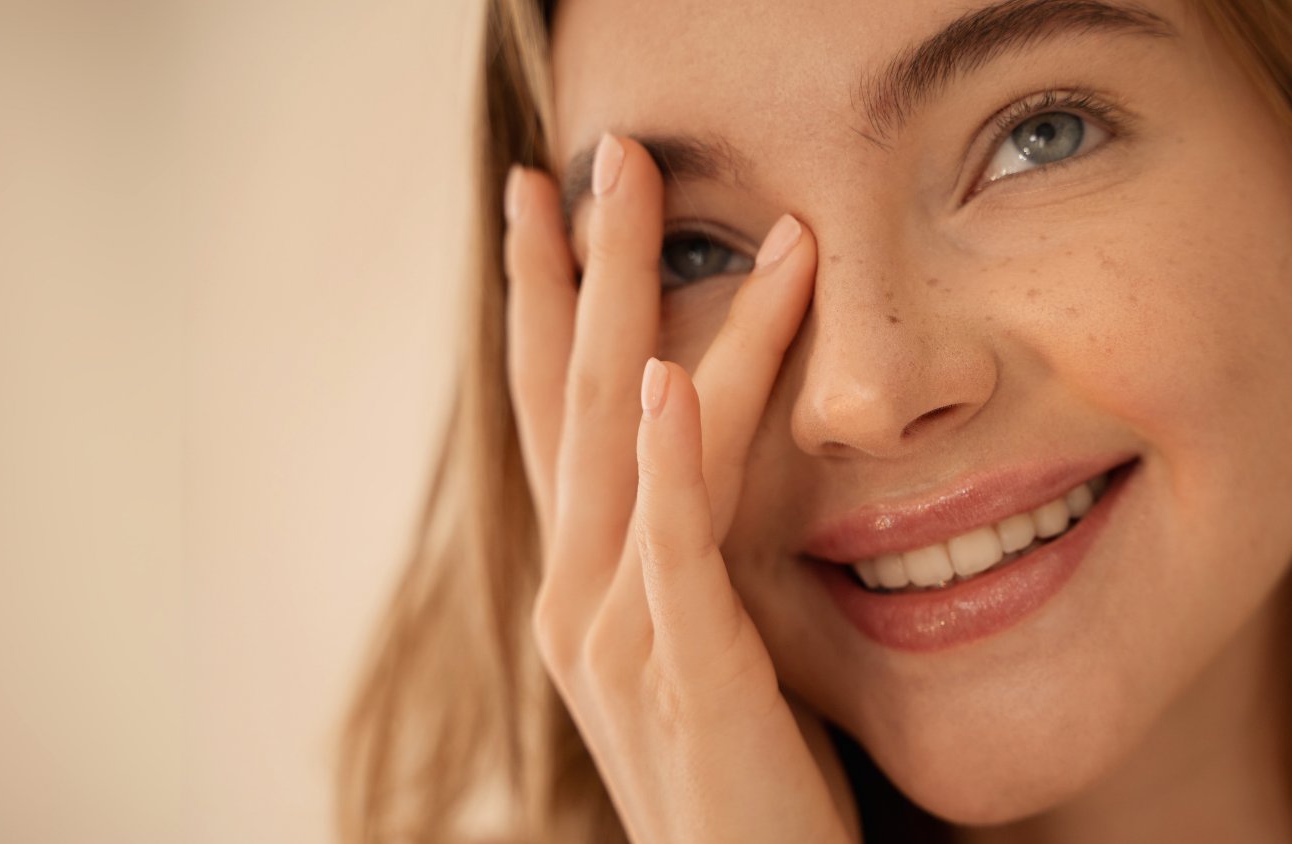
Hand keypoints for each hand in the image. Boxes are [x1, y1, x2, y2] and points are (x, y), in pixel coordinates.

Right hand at [505, 133, 855, 843]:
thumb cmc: (745, 785)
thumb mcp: (712, 646)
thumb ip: (695, 553)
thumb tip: (716, 446)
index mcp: (584, 589)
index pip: (558, 417)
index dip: (546, 303)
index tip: (547, 202)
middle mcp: (578, 602)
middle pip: (570, 402)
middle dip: (581, 270)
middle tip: (595, 157)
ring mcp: (619, 641)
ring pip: (621, 444)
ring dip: (634, 314)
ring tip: (640, 205)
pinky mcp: (687, 679)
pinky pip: (671, 550)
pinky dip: (666, 460)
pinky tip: (663, 378)